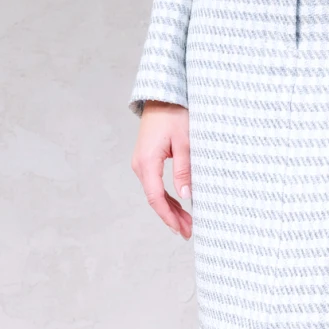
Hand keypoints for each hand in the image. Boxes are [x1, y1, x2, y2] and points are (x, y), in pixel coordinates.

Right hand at [132, 101, 192, 237]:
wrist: (163, 96)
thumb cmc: (175, 114)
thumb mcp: (185, 141)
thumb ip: (184, 169)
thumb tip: (186, 195)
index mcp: (147, 162)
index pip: (156, 197)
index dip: (168, 216)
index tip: (181, 229)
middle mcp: (140, 165)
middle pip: (155, 199)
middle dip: (171, 217)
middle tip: (188, 232)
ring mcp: (142, 163)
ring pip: (155, 193)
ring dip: (170, 209)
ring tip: (187, 224)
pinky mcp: (148, 160)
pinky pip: (156, 184)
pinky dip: (167, 197)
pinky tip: (179, 206)